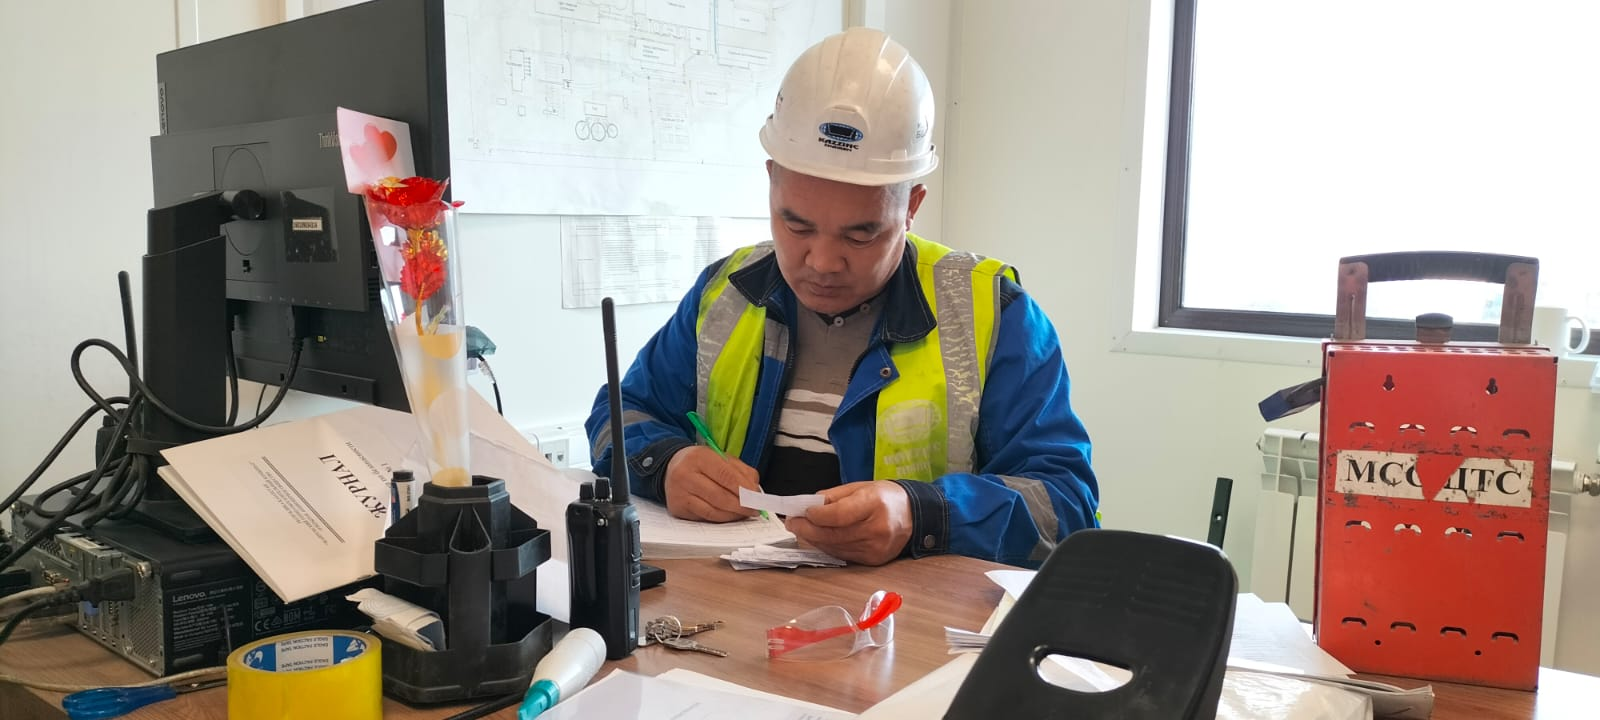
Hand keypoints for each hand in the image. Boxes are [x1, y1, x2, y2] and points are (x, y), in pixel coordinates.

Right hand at [663, 446, 760, 521]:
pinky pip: (704, 518)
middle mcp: (685, 475)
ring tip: (745, 514)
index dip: (744, 489)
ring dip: (733, 515)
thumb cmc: (701, 463)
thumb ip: (741, 471)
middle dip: (742, 505)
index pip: (726, 475)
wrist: (671, 468)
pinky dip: (721, 519)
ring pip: (713, 510)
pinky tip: (730, 516)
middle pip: (720, 496)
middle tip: (754, 510)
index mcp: (699, 457)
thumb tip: (755, 491)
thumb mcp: (721, 457)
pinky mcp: (678, 508)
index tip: (757, 497)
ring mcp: (680, 493)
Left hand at [785, 481, 912, 565]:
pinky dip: (828, 547)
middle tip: (792, 522)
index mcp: (874, 504)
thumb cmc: (886, 497)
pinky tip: (819, 538)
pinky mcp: (874, 560)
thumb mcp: (861, 487)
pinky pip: (843, 555)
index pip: (838, 515)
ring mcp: (876, 548)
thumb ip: (834, 496)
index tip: (801, 511)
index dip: (816, 515)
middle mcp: (877, 529)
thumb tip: (808, 505)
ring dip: (814, 539)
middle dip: (807, 529)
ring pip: (835, 547)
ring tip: (802, 529)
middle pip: (833, 534)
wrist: (915, 515)